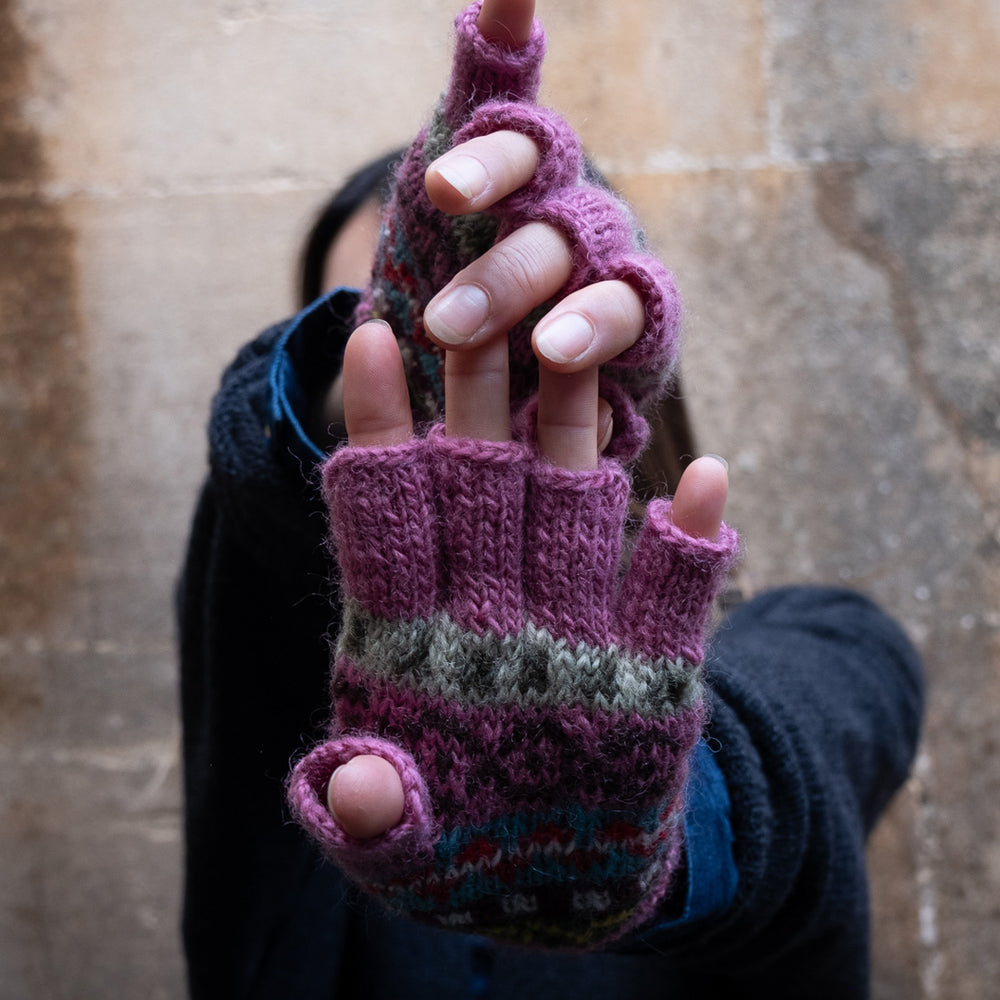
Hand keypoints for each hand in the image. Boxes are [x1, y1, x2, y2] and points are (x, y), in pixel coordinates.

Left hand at [329, 315, 727, 836]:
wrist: (558, 883)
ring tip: (578, 337)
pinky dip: (693, 544)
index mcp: (412, 640)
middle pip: (480, 479)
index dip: (375, 427)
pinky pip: (673, 598)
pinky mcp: (646, 668)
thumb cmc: (459, 853)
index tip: (367, 336)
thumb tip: (353, 786)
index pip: (386, 514)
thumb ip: (369, 813)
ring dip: (577, 426)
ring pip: (571, 506)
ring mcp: (572, 629)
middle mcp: (491, 611)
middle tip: (474, 293)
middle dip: (475, 392)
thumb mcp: (402, 848)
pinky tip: (709, 477)